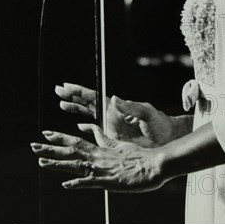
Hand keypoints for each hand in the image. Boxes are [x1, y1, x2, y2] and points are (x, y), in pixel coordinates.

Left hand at [30, 124, 165, 191]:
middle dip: (51, 148)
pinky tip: (66, 185)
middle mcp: (99, 157)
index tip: (45, 133)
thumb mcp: (118, 144)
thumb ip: (103, 138)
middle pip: (71, 151)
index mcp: (101, 149)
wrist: (154, 164)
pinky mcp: (109, 181)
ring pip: (76, 165)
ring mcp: (102, 169)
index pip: (76, 141)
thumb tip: (89, 128)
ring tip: (41, 162)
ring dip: (58, 164)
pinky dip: (78, 183)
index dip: (60, 137)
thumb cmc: (139, 157)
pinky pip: (91, 182)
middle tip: (33, 145)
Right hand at [55, 83, 181, 146]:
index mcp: (116, 107)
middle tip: (58, 90)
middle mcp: (111, 114)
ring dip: (76, 109)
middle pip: (88, 103)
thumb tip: (114, 98)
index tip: (66, 85)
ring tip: (62, 103)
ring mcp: (112, 125)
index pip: (94, 96)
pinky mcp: (115, 137)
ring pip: (89, 115)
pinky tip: (79, 127)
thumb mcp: (146, 113)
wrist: (167, 138)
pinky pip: (96, 130)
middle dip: (73, 96)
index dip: (80, 91)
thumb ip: (131, 106)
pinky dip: (86, 128)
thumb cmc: (159, 124)